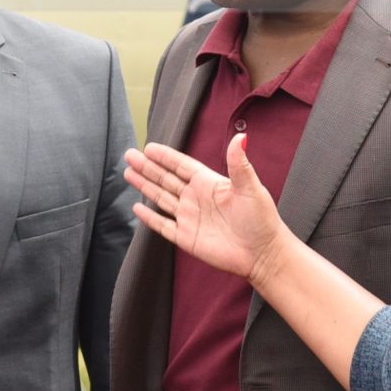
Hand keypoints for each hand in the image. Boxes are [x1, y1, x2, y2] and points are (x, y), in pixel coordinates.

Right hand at [125, 136, 286, 284]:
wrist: (262, 253)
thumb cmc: (261, 219)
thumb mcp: (250, 187)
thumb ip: (239, 163)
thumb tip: (240, 137)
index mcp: (209, 183)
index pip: (181, 165)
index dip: (165, 157)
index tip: (149, 147)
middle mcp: (196, 198)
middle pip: (166, 179)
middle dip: (147, 168)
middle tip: (130, 155)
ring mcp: (190, 218)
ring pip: (161, 198)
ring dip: (145, 186)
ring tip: (128, 173)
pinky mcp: (186, 238)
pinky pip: (163, 225)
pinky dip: (149, 217)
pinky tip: (137, 208)